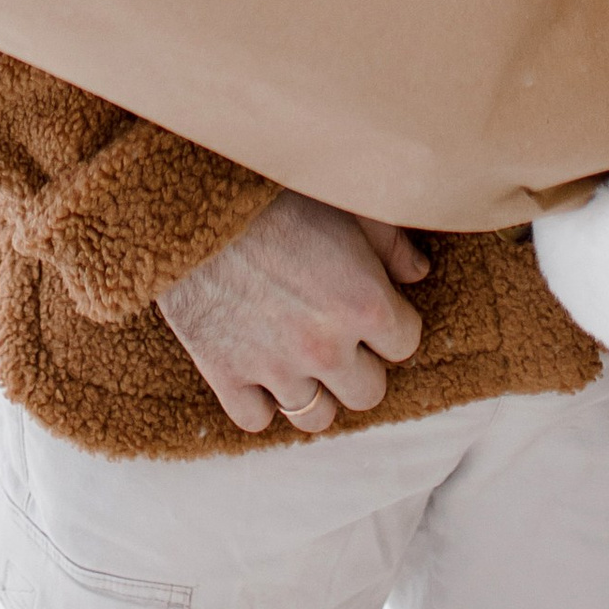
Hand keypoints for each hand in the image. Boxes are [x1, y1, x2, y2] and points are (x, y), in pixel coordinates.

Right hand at [156, 190, 429, 435]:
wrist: (190, 193)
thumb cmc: (275, 188)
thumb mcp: (346, 200)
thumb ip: (390, 240)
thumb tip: (417, 273)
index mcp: (365, 303)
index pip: (406, 343)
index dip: (392, 322)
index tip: (370, 304)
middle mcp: (325, 347)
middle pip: (368, 393)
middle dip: (360, 365)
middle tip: (339, 334)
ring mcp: (273, 367)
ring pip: (316, 418)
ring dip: (315, 390)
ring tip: (302, 356)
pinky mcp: (223, 374)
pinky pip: (256, 420)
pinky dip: (260, 400)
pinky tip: (259, 365)